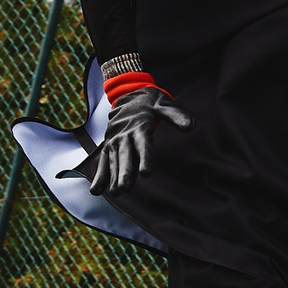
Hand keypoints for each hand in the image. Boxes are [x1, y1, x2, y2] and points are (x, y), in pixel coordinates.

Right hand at [73, 86, 192, 197]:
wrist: (128, 94)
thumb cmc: (150, 102)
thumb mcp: (165, 104)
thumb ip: (177, 115)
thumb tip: (190, 126)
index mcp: (140, 126)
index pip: (143, 143)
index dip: (145, 157)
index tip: (146, 172)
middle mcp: (125, 135)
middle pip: (125, 155)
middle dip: (125, 172)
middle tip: (125, 188)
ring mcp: (115, 141)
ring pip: (113, 160)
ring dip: (113, 177)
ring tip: (116, 193)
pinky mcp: (109, 145)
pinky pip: (103, 161)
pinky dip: (99, 175)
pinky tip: (97, 191)